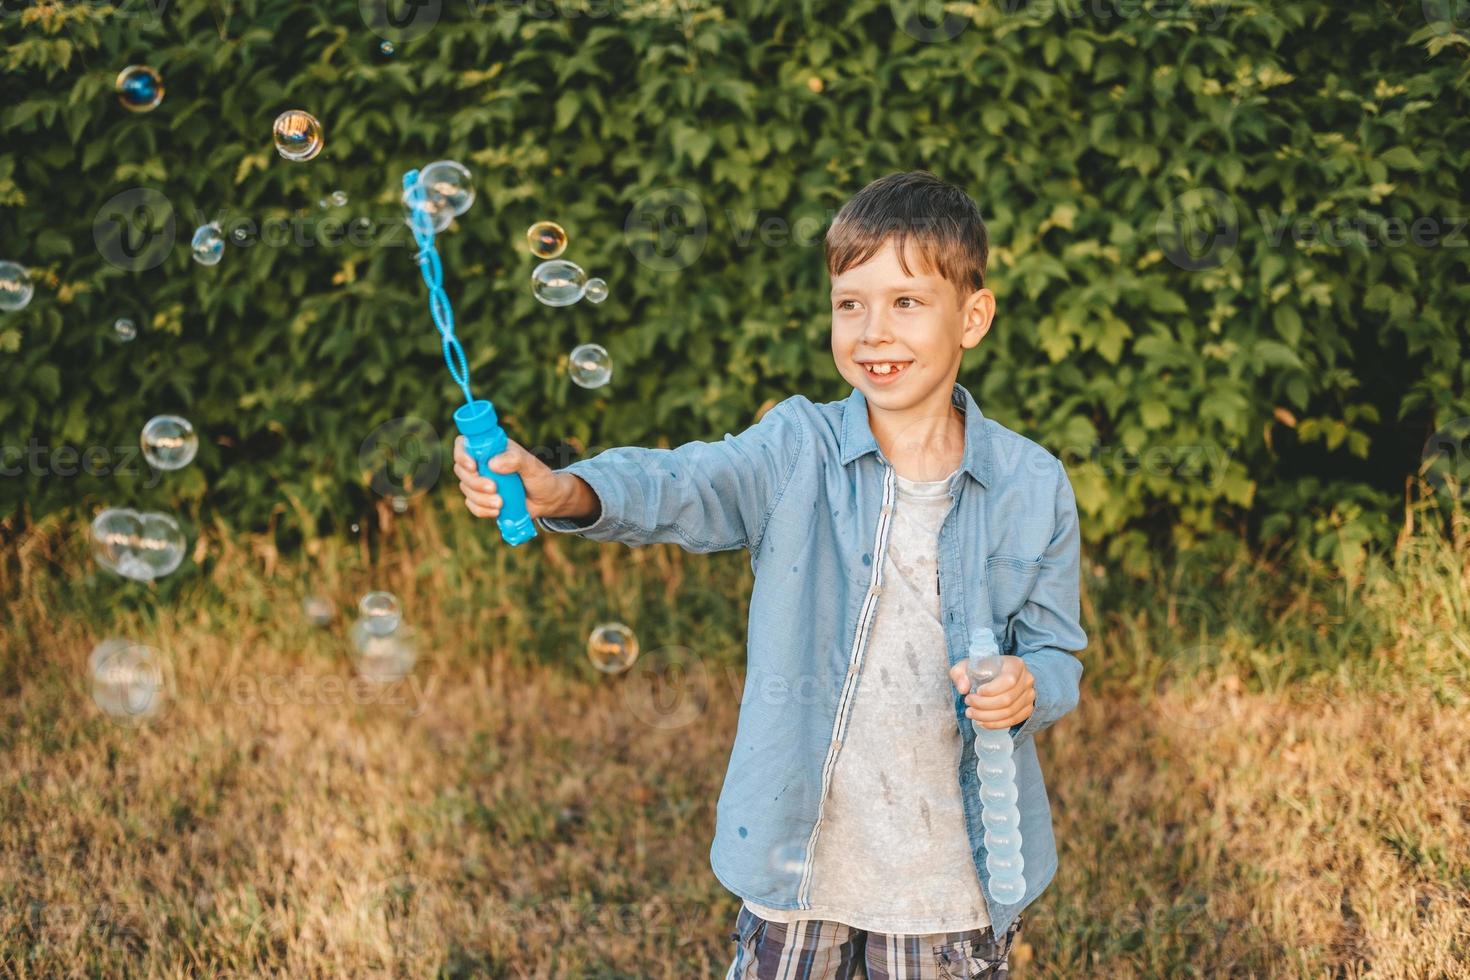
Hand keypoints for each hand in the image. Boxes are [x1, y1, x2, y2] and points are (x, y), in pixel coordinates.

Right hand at [453, 435, 569, 520]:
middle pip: (461, 470)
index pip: (464, 444)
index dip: (462, 454)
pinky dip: (482, 510)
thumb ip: (516, 460)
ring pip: (466, 489)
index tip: (473, 467)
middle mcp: (482, 464)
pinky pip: (472, 505)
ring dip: (480, 499)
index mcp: (491, 449)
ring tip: (501, 503)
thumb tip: (492, 464)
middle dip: (474, 482)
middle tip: (494, 488)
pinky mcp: (483, 499)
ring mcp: (480, 482)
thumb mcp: (532, 466)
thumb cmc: (541, 477)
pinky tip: (497, 511)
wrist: (547, 500)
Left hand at [948, 655, 1035, 729]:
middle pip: (1008, 699)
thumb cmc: (981, 670)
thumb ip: (960, 673)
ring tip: (971, 714)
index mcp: (1016, 665)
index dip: (991, 690)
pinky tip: (981, 722)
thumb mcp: (967, 665)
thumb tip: (963, 689)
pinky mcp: (1027, 709)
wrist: (997, 676)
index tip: (976, 692)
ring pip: (1010, 712)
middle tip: (968, 704)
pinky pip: (1013, 720)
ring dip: (987, 717)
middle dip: (984, 705)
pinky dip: (995, 724)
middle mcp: (1027, 680)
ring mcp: (1029, 696)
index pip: (1008, 680)